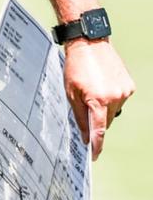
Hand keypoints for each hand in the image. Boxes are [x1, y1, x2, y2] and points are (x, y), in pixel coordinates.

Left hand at [63, 38, 134, 159]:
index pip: (98, 130)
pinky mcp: (129, 85)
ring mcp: (124, 92)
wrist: (89, 44)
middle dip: (96, 121)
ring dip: (103, 108)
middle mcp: (115, 98)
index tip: (94, 155)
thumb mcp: (70, 92)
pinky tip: (101, 85)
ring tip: (92, 90)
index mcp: (98, 101)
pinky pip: (119, 100)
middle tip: (85, 108)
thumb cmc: (75, 67)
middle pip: (105, 121)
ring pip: (113, 111)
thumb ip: (79, 115)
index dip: (96, 145)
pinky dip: (111, 98)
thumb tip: (84, 135)